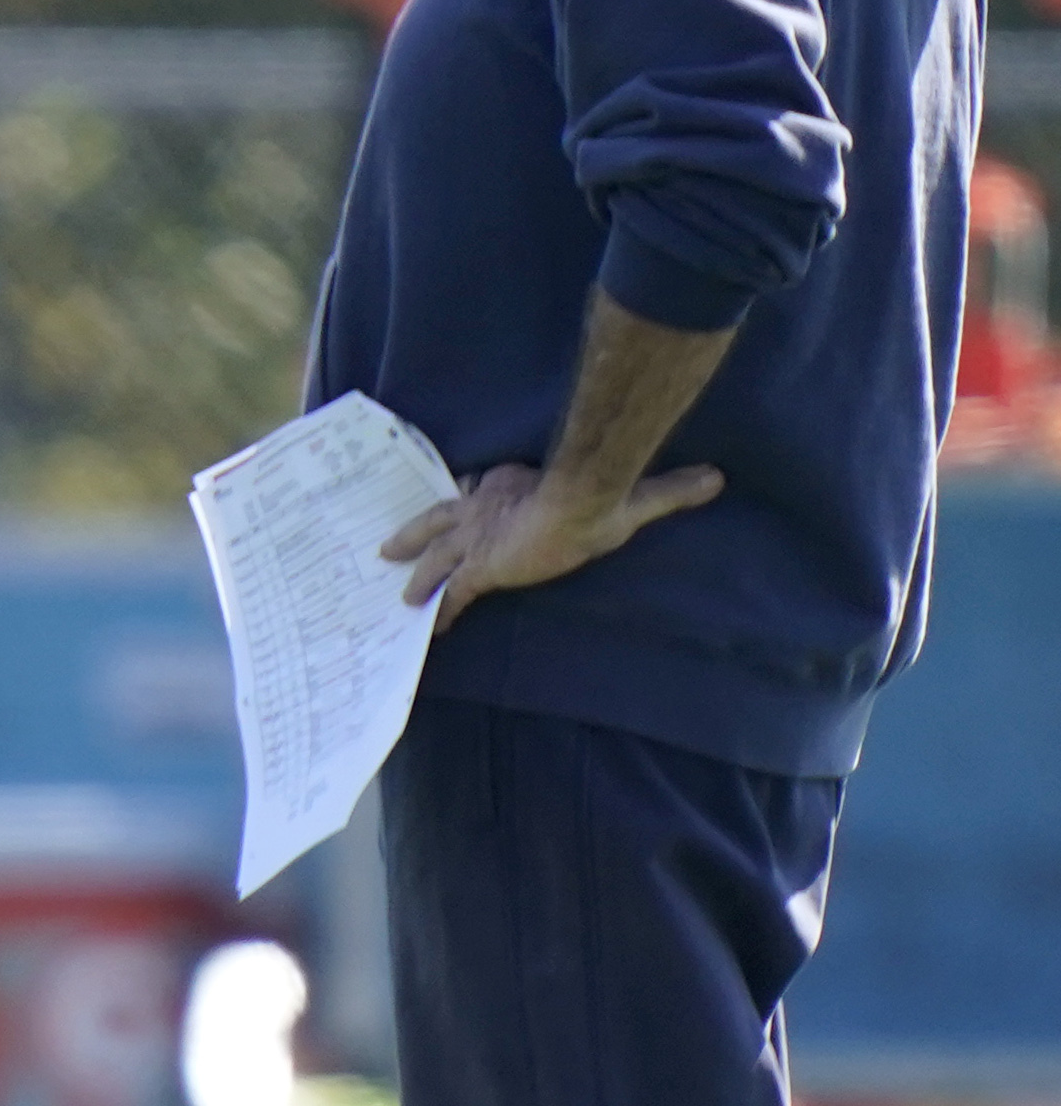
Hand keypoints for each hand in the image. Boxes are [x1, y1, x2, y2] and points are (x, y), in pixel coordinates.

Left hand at [383, 458, 722, 633]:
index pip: (479, 492)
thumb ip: (670, 489)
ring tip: (402, 591)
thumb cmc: (600, 495)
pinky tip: (429, 627)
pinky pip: (451, 593)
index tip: (458, 504)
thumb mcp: (634, 494)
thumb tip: (716, 478)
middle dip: (416, 533)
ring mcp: (476, 536)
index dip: (468, 500)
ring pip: (433, 554)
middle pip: (438, 517)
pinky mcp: (479, 565)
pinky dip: (440, 609)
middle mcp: (482, 507)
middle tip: (389, 547)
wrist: (578, 502)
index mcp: (509, 484)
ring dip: (416, 571)